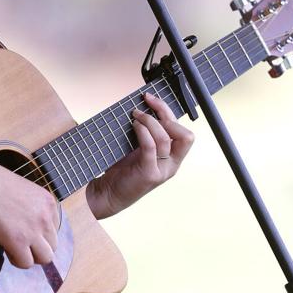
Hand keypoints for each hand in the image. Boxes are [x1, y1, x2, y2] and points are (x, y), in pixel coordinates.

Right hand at [0, 163, 60, 269]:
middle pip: (53, 244)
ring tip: (16, 248)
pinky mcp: (19, 242)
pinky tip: (7, 250)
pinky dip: (17, 260)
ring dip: (31, 256)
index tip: (27, 231)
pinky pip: (26, 263)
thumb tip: (30, 223)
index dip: (40, 233)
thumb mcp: (26, 191)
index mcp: (49, 203)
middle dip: (38, 246)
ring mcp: (34, 231)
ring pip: (45, 258)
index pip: (54, 228)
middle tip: (22, 242)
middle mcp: (46, 217)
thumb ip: (33, 207)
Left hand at [86, 91, 193, 219]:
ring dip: (150, 121)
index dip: (170, 112)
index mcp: (173, 157)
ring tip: (136, 115)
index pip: (184, 132)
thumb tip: (143, 106)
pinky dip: (143, 132)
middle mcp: (172, 164)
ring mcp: (162, 170)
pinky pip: (151, 147)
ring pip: (166, 138)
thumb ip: (148, 133)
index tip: (152, 100)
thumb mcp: (139, 147)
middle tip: (147, 103)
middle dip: (165, 113)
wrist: (108, 193)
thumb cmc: (123, 168)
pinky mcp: (149, 174)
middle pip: (184, 135)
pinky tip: (134, 126)